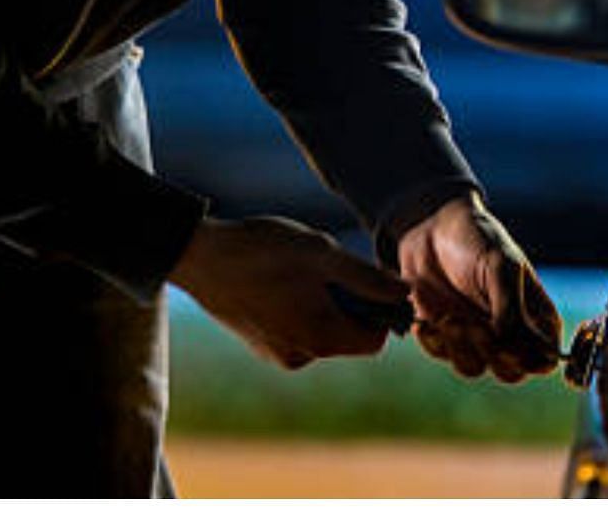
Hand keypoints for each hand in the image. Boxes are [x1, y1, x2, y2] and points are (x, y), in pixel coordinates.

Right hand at [169, 215, 410, 368]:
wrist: (200, 256)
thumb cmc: (265, 250)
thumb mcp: (325, 253)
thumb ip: (369, 278)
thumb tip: (406, 294)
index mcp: (322, 339)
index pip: (376, 340)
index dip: (382, 311)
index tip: (369, 279)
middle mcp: (302, 356)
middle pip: (350, 336)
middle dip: (351, 304)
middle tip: (327, 268)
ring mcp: (278, 353)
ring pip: (325, 331)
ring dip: (325, 303)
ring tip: (299, 272)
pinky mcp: (261, 345)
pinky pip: (299, 330)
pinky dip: (301, 308)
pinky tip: (281, 281)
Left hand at [395, 193, 561, 381]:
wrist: (432, 226)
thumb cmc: (477, 238)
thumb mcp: (501, 266)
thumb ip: (510, 306)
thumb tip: (513, 345)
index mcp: (534, 316)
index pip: (544, 357)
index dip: (530, 360)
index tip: (509, 346)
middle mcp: (508, 332)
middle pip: (511, 371)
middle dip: (492, 355)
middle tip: (476, 327)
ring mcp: (476, 336)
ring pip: (474, 368)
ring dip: (460, 347)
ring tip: (449, 318)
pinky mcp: (445, 336)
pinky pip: (442, 355)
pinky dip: (434, 342)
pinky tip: (428, 320)